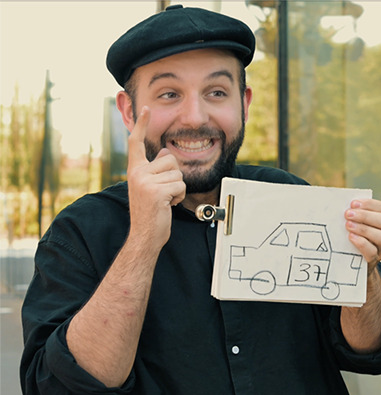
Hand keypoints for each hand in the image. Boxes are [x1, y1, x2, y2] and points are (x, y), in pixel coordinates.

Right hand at [126, 106, 185, 248]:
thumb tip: (167, 151)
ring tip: (165, 200)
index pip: (136, 142)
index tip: (147, 108)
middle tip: (164, 192)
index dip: (141, 125)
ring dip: (178, 188)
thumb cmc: (152, 211)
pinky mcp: (155, 192)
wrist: (145, 235)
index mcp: (135, 170)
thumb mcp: (152, 186)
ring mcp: (144, 182)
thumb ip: (157, 169)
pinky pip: (180, 185)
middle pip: (170, 159)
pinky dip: (179, 196)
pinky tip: (168, 205)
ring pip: (177, 173)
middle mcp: (137, 173)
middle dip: (175, 176)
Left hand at [345, 199, 380, 273]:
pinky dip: (362, 243)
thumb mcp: (360, 223)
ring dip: (363, 229)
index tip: (353, 204)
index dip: (368, 204)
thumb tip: (343, 203)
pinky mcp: (375, 260)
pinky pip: (372, 252)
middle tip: (348, 214)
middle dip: (364, 216)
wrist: (355, 260)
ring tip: (348, 225)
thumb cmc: (356, 235)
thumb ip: (356, 213)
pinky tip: (351, 237)